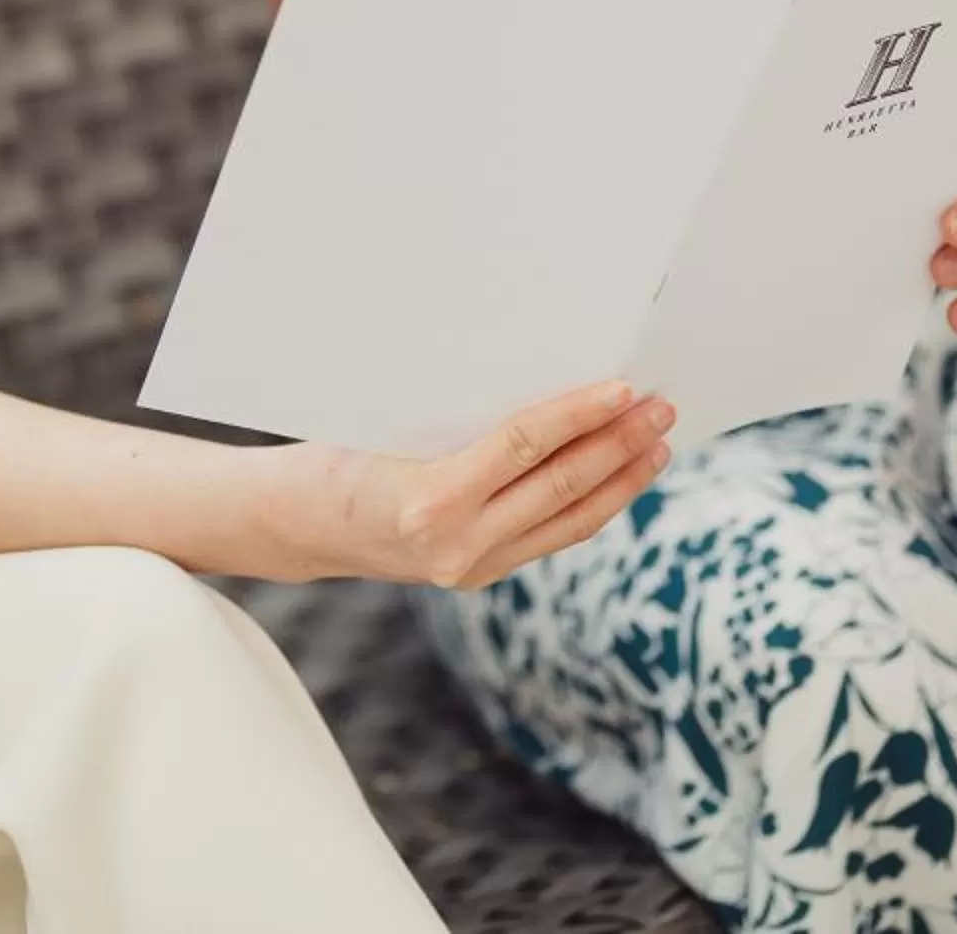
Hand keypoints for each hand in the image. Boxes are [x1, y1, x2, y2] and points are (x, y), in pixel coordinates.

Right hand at [268, 383, 675, 589]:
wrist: (295, 524)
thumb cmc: (337, 453)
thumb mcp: (391, 423)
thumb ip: (467, 420)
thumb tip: (550, 382)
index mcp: (428, 499)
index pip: (524, 447)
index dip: (579, 415)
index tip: (622, 387)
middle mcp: (456, 544)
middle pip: (560, 487)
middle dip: (618, 445)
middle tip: (661, 408)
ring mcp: (470, 567)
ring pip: (568, 521)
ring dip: (620, 479)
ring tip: (658, 443)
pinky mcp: (479, 575)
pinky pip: (550, 536)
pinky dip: (591, 504)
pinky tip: (618, 477)